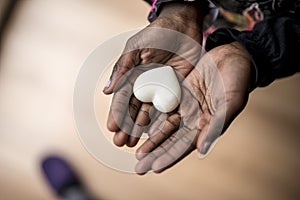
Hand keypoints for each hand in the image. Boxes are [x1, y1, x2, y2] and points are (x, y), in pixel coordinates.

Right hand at [103, 2, 207, 146]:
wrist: (183, 26)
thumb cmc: (157, 33)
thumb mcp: (136, 48)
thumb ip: (123, 68)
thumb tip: (106, 90)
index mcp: (133, 76)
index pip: (122, 98)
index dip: (117, 114)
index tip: (112, 129)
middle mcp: (145, 86)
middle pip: (134, 110)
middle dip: (127, 127)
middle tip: (121, 143)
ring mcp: (161, 89)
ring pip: (150, 113)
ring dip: (142, 129)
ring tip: (135, 143)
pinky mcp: (177, 91)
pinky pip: (169, 108)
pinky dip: (162, 122)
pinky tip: (156, 134)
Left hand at [135, 41, 252, 173]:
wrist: (232, 55)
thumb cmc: (237, 79)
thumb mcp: (230, 102)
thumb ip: (216, 125)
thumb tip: (201, 150)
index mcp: (207, 124)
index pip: (186, 145)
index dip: (170, 157)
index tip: (155, 168)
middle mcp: (194, 119)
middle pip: (171, 140)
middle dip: (156, 153)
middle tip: (139, 166)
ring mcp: (185, 106)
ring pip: (164, 126)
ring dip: (151, 138)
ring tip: (136, 151)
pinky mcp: (178, 93)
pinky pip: (162, 106)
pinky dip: (151, 116)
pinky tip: (139, 125)